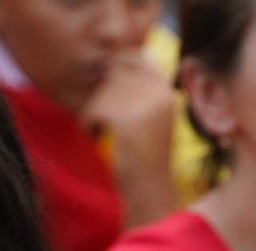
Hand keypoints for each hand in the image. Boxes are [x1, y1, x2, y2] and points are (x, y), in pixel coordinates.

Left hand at [79, 51, 176, 177]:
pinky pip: (92, 110)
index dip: (119, 67)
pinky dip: (88, 125)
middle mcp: (158, 95)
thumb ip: (141, 89)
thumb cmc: (145, 154)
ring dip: (95, 112)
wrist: (149, 186)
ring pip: (101, 93)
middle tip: (109, 122)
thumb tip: (114, 62)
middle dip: (104, 97)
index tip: (111, 88)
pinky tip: (98, 139)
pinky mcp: (124, 120)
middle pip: (114, 75)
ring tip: (105, 133)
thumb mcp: (152, 116)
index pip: (138, 59)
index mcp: (166, 92)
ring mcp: (142, 106)